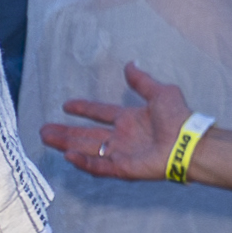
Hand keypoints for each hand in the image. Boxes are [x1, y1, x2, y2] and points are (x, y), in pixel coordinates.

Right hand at [42, 64, 188, 182]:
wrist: (187, 141)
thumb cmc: (178, 118)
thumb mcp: (160, 92)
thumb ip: (142, 81)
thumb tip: (130, 64)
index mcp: (129, 119)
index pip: (100, 113)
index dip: (84, 109)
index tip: (66, 105)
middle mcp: (121, 137)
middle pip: (86, 135)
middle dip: (65, 132)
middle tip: (44, 130)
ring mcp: (120, 153)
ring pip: (86, 149)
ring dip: (66, 145)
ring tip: (46, 139)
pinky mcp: (122, 168)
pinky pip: (99, 166)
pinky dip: (83, 162)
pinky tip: (68, 156)